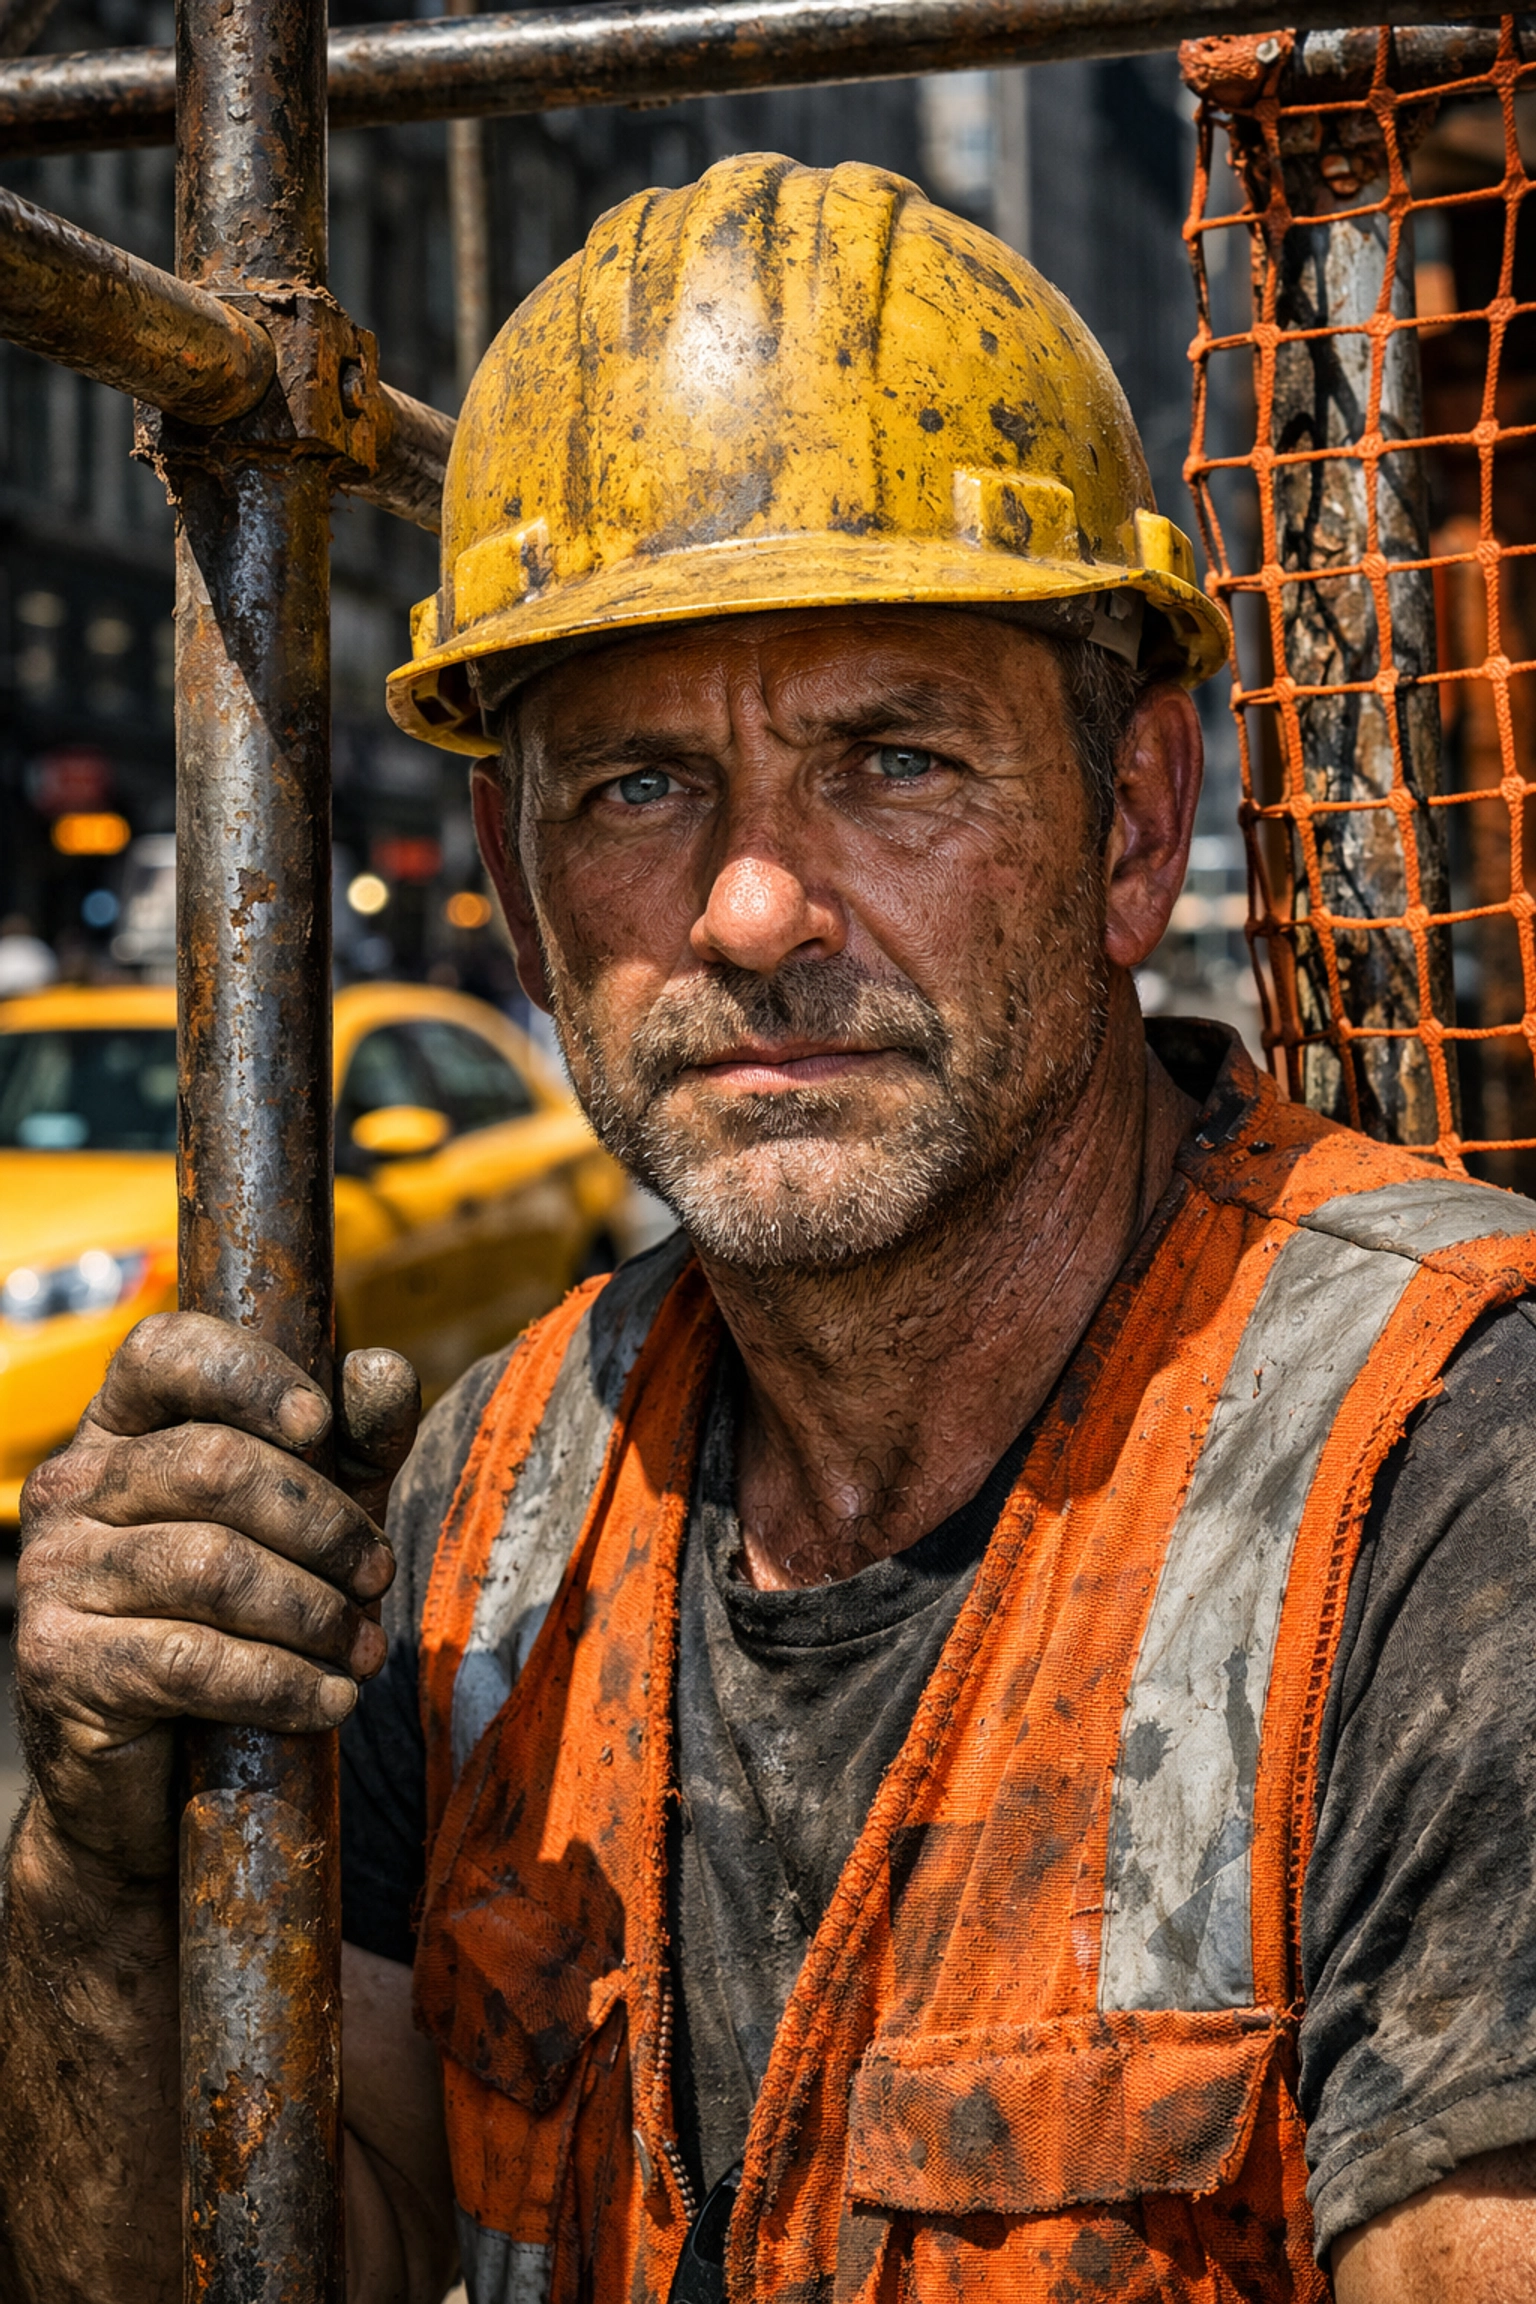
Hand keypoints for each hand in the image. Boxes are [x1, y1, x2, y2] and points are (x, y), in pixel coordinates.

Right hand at [15, 1311, 419, 1881]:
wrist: (153, 1775)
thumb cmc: (242, 1619)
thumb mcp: (312, 1517)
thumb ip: (352, 1442)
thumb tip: (384, 1370)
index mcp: (122, 1428)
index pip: (163, 1351)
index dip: (248, 1374)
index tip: (319, 1422)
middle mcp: (71, 1487)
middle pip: (215, 1465)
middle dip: (323, 1522)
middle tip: (378, 1575)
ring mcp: (54, 1575)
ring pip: (213, 1567)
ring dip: (314, 1613)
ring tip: (363, 1649)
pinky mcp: (60, 1665)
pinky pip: (192, 1661)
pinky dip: (282, 1683)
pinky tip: (328, 1700)